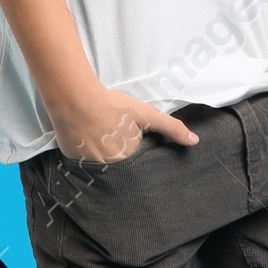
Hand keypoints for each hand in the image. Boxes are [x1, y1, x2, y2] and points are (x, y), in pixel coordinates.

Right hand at [50, 81, 200, 164]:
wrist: (74, 99)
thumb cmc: (111, 105)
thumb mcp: (146, 114)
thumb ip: (170, 127)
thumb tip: (194, 141)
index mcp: (129, 159)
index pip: (138, 163)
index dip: (136, 150)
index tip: (130, 138)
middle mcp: (109, 168)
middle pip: (120, 166)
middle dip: (120, 155)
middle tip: (113, 135)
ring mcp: (89, 167)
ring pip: (102, 166)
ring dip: (103, 156)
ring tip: (101, 137)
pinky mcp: (73, 161)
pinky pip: (84, 163)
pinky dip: (87, 154)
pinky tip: (86, 139)